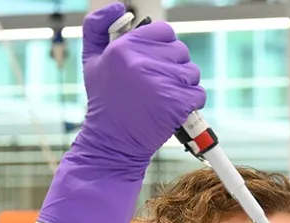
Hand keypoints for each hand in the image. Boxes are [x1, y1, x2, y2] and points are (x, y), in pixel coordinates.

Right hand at [80, 3, 205, 161]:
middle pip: (181, 51)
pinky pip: (198, 94)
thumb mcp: (91, 60)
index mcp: (124, 48)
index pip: (164, 31)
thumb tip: (119, 6)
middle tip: (159, 83)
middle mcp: (141, 63)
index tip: (156, 62)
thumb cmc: (105, 101)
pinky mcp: (175, 104)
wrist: (112, 142)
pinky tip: (174, 109)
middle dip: (174, 66)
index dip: (163, 47)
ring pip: (192, 72)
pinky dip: (191, 102)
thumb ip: (97, 26)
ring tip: (166, 96)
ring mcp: (160, 84)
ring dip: (184, 85)